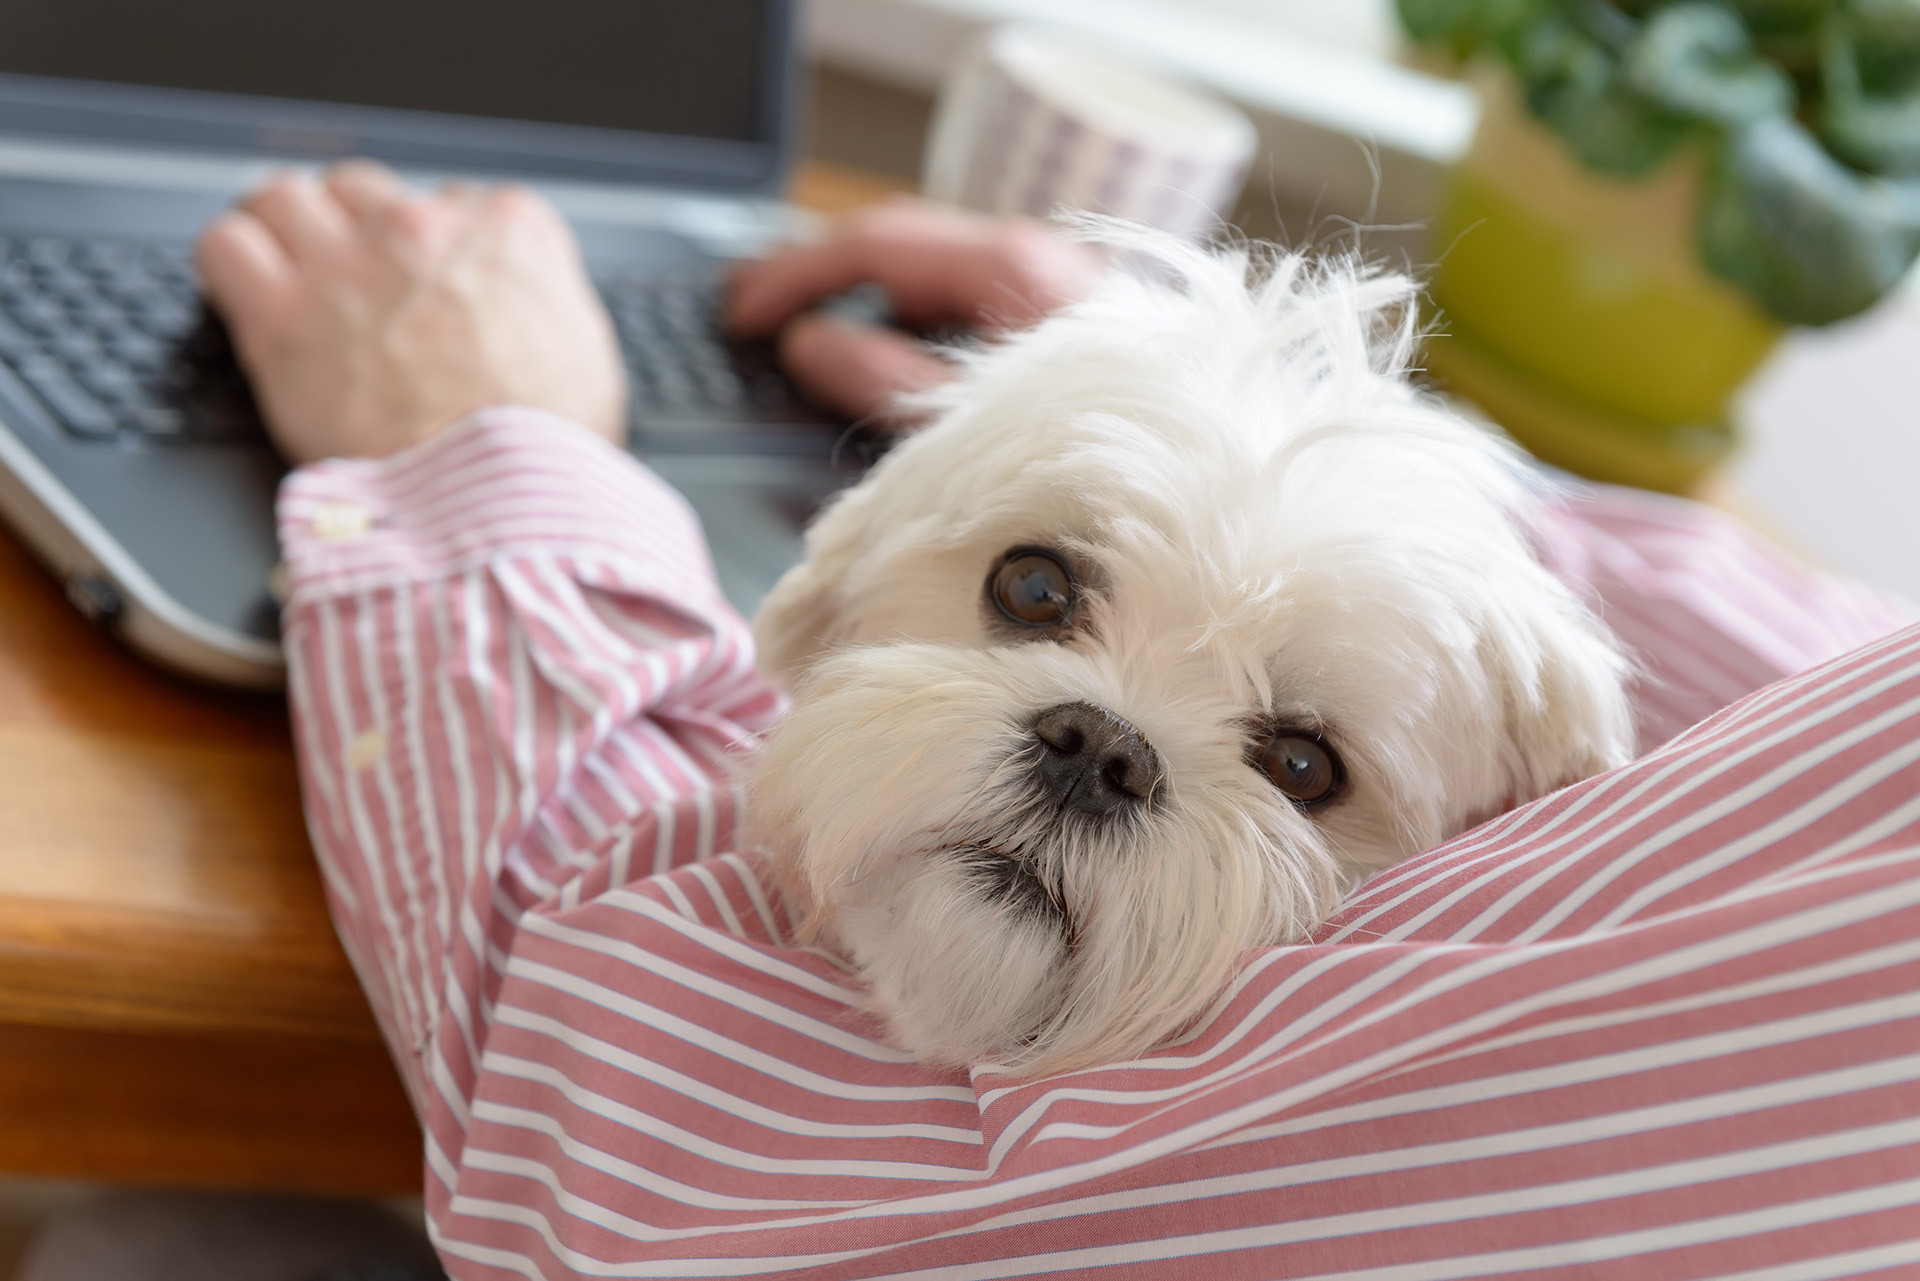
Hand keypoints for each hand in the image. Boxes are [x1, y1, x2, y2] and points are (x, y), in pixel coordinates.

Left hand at [197, 161, 624, 463]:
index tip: (429, 282)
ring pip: (286, 197)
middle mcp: (424, 230)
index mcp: (511, 233)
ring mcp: (348, 264)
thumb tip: (531, 313)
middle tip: (352, 277)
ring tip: (284, 265)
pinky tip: (244, 290)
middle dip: (356, 231)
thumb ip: (547, 306)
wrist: (501, 509)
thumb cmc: (550, 451)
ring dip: (284, 229)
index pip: (459, 201)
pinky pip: (227, 245)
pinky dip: (231, 262)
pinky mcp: (282, 312)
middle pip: (364, 192)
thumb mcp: (586, 358)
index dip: (437, 247)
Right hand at [726, 199, 1101, 423]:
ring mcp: (1049, 290)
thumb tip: (811, 344)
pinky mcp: (1060, 327)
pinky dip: (912, 321)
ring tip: (801, 334)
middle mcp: (1035, 262)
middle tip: (754, 315)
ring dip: (864, 298)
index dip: (797, 275)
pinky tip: (884, 355)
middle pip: (901, 246)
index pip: (876, 245)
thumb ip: (886, 378)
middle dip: (821, 277)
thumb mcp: (975, 422)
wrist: (1206, 477)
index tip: (743, 313)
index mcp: (1010, 269)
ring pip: (933, 274)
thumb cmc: (1108, 452)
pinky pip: (967, 304)